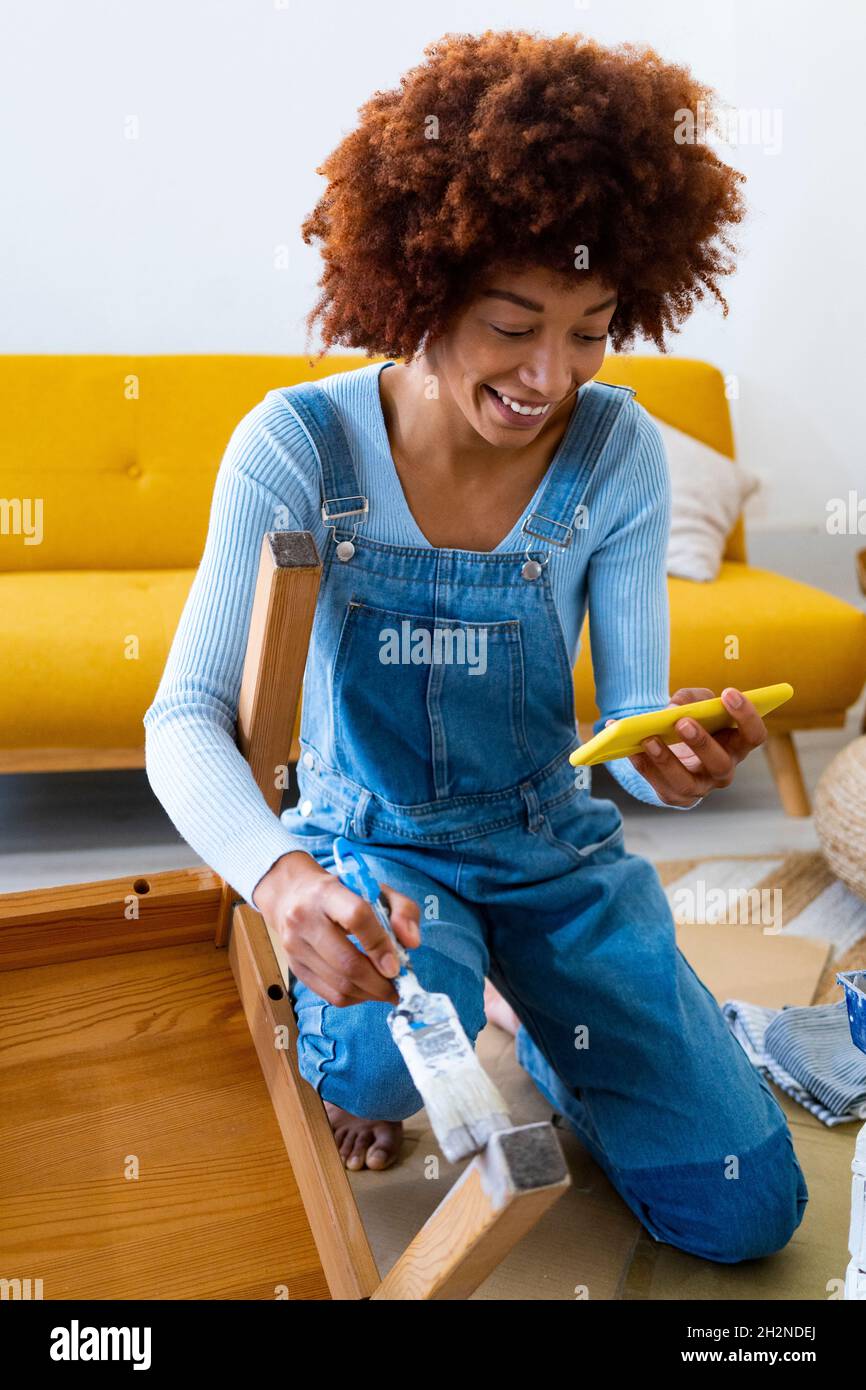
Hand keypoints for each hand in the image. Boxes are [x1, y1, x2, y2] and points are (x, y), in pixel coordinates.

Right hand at [252, 851, 420, 1006]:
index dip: (379, 945)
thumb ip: (403, 910)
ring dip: (370, 994)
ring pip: (339, 984)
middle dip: (379, 983)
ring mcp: (294, 946)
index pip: (356, 918)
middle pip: (346, 961)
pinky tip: (366, 989)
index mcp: (327, 893)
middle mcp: (303, 919)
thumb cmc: (343, 893)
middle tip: (398, 988)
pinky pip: (330, 994)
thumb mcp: (376, 890)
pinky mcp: (294, 968)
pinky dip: (355, 998)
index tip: (396, 966)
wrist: (293, 897)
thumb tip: (412, 943)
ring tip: (386, 990)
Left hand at [605, 687, 766, 807]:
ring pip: (686, 782)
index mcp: (737, 745)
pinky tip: (631, 750)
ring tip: (649, 739)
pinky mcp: (676, 797)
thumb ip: (689, 698)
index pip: (754, 735)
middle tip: (682, 722)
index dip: (746, 716)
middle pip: (720, 763)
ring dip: (666, 760)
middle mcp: (723, 770)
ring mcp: (701, 788)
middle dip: (701, 743)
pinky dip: (643, 767)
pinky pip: (660, 786)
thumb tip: (672, 708)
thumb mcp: (696, 702)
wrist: (674, 747)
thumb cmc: (693, 719)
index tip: (729, 693)